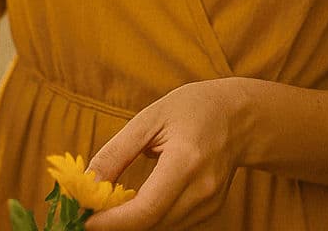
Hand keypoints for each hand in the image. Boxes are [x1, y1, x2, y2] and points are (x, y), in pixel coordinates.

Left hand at [83, 80, 245, 230]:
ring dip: (134, 221)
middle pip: (152, 224)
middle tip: (92, 210)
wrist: (239, 116)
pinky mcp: (211, 210)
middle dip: (118, 223)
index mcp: (186, 161)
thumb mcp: (149, 118)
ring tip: (113, 202)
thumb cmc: (193, 108)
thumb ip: (117, 152)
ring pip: (161, 228)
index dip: (113, 222)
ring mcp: (210, 203)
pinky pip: (173, 223)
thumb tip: (88, 181)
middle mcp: (202, 189)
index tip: (87, 220)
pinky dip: (152, 217)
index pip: (147, 208)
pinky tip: (139, 201)